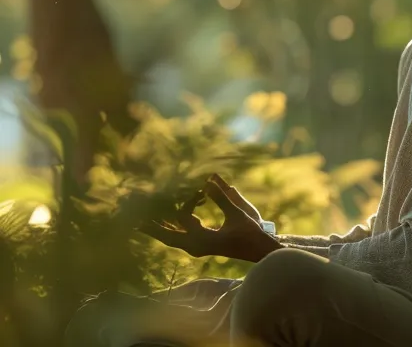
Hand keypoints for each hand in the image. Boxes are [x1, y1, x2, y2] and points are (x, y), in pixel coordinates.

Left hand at [139, 174, 281, 262]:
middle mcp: (195, 246)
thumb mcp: (237, 214)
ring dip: (158, 228)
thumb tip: (207, 180)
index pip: (183, 216)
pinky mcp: (200, 246)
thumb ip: (222, 198)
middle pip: (164, 235)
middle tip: (131, 215)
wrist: (259, 252)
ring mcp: (196, 248)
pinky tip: (165, 220)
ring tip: (141, 220)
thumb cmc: (251, 234)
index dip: (188, 199)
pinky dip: (170, 229)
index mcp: (202, 240)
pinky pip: (178, 237)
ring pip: (170, 238)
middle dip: (149, 224)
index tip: (200, 189)